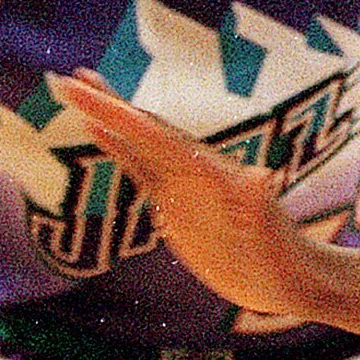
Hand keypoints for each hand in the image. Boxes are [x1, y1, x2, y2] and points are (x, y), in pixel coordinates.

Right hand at [61, 73, 310, 317]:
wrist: (293, 280)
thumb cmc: (285, 262)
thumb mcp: (272, 240)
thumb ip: (262, 209)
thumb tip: (263, 177)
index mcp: (207, 173)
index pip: (154, 136)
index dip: (118, 114)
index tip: (84, 93)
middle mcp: (193, 171)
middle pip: (143, 130)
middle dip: (106, 105)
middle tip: (67, 79)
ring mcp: (184, 186)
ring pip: (140, 144)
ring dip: (109, 119)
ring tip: (79, 93)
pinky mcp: (178, 205)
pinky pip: (142, 170)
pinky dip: (119, 150)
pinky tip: (100, 136)